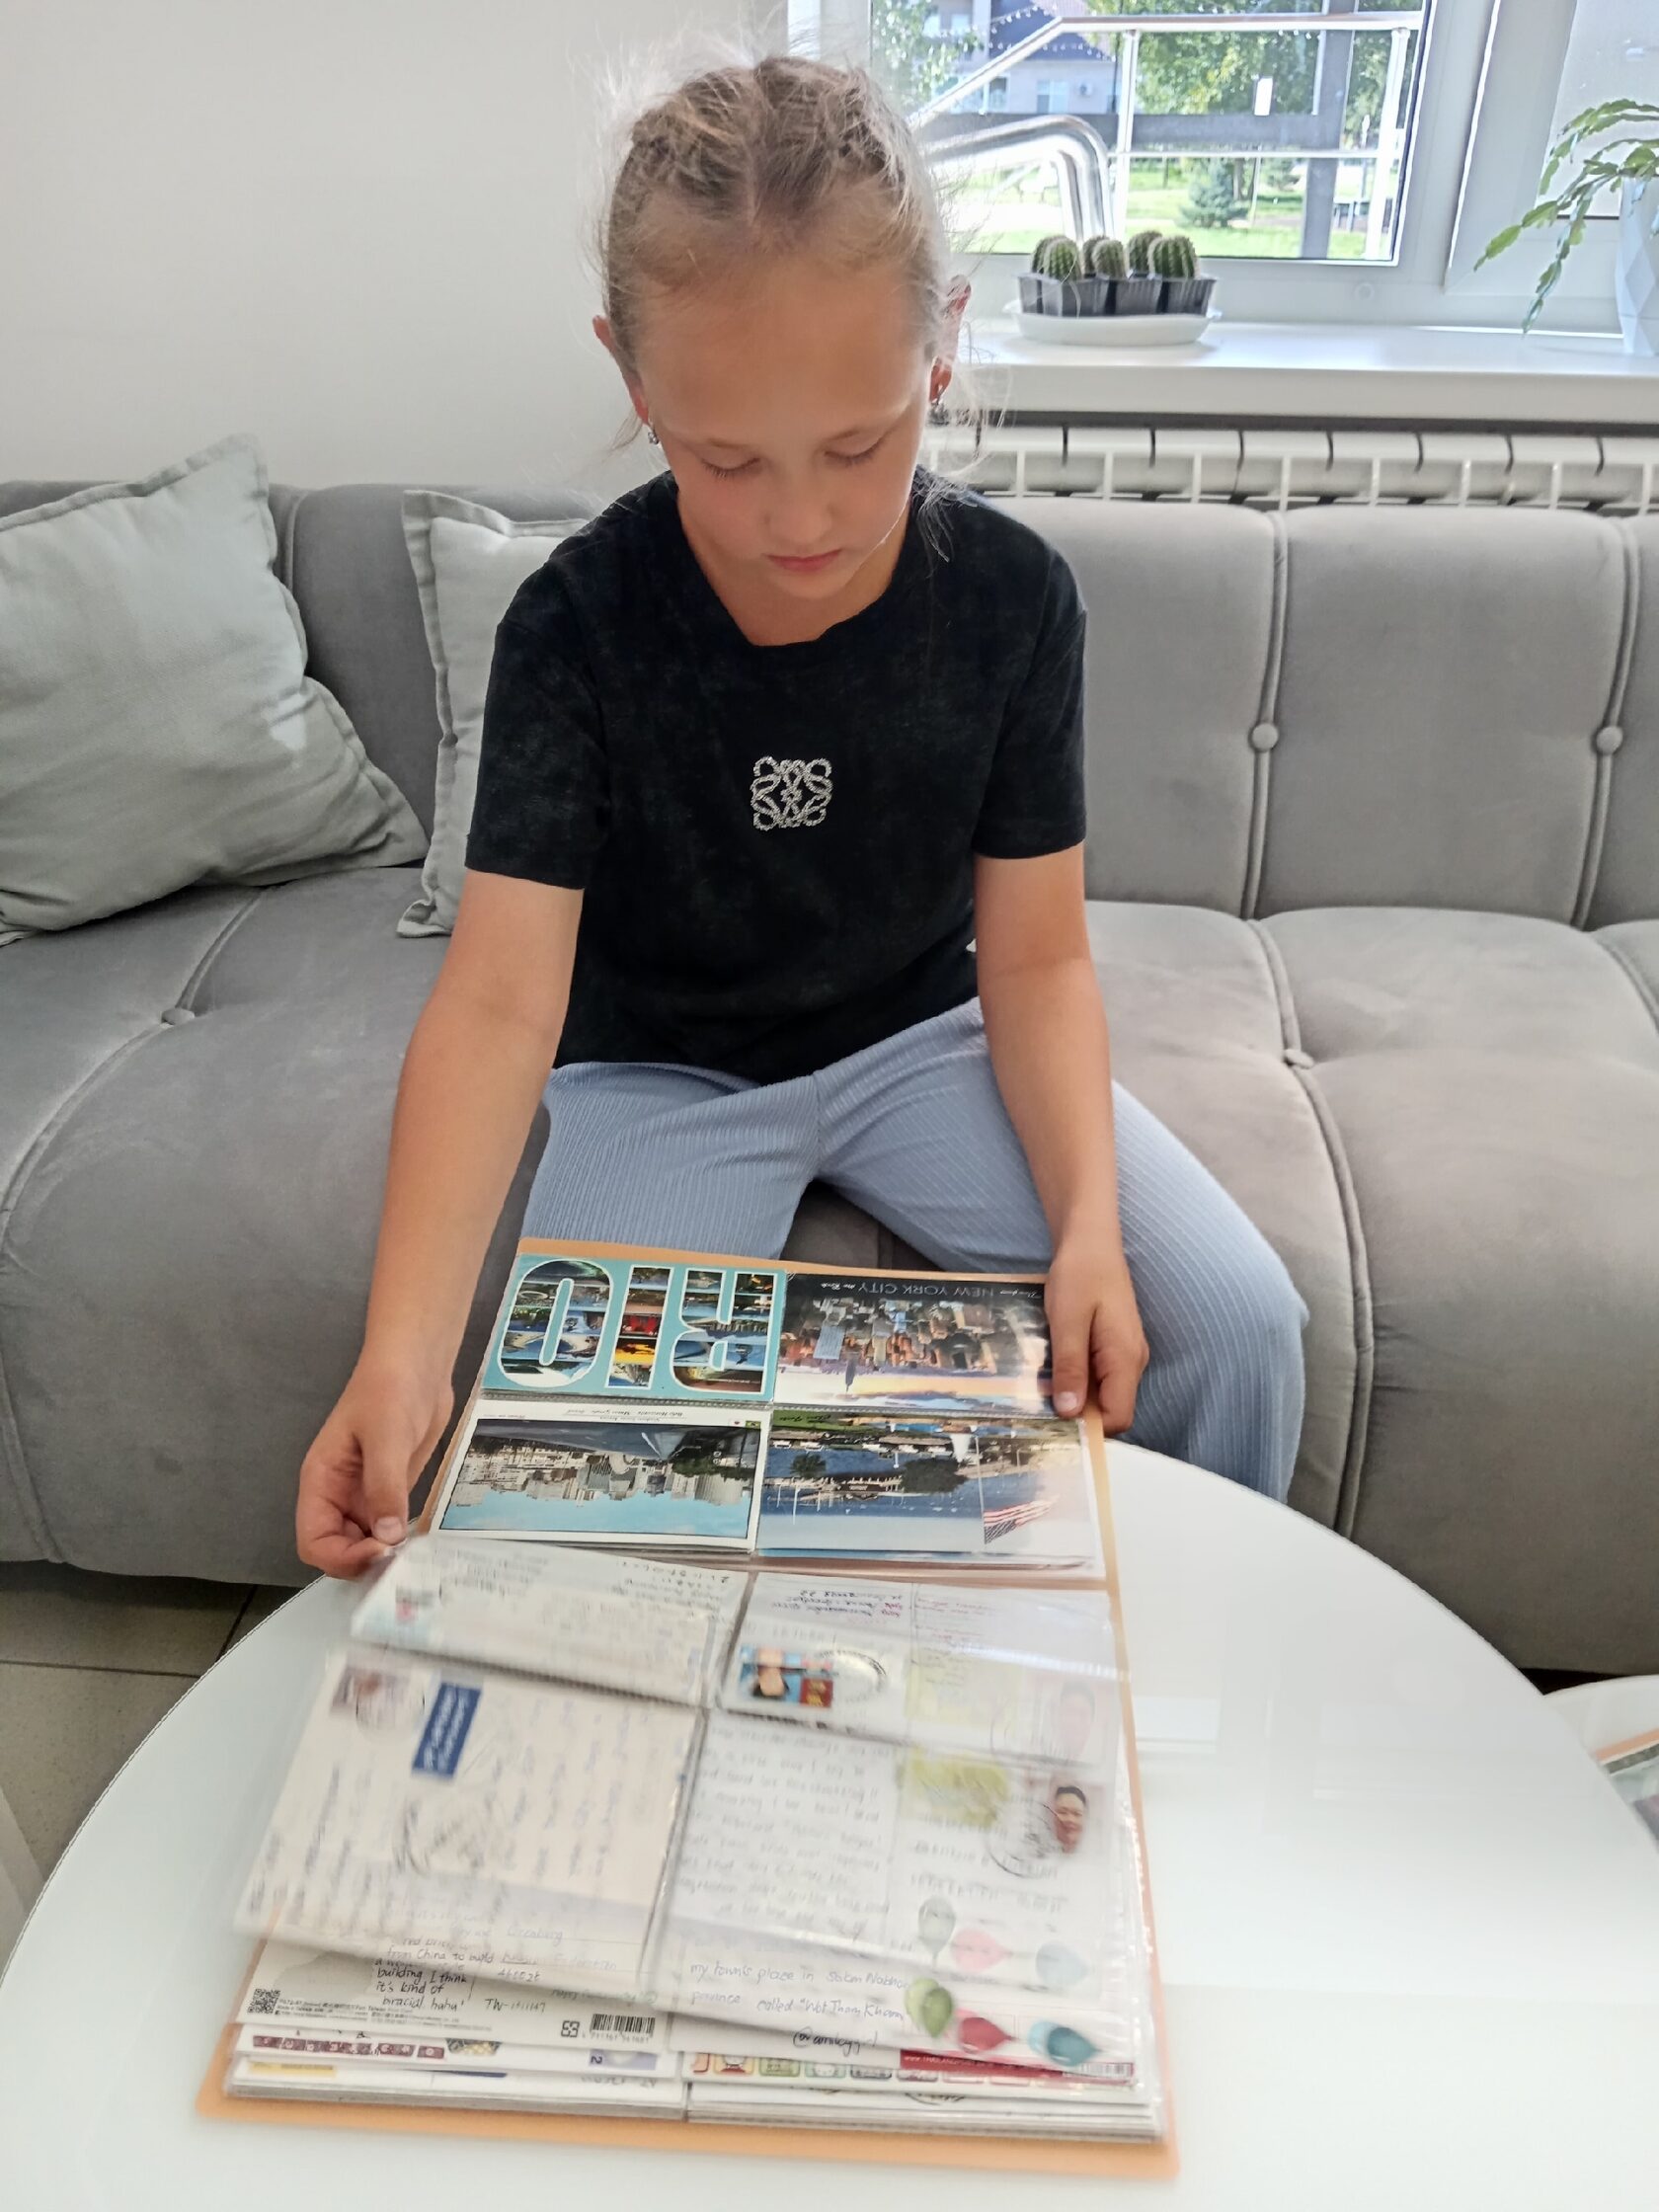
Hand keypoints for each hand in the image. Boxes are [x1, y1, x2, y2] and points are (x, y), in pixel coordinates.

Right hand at [296, 1357, 453, 1577]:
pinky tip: (421, 1543)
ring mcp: (364, 1494)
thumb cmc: (390, 1389)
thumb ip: (384, 1486)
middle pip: (337, 1549)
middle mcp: (338, 1494)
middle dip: (362, 1563)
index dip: (340, 1558)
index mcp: (321, 1481)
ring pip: (363, 1543)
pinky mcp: (390, 1490)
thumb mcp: (386, 1436)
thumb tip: (387, 1538)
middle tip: (401, 1563)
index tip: (378, 1554)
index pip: (313, 1541)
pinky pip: (387, 1529)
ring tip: (414, 1559)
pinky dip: (399, 1541)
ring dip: (383, 1556)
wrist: (417, 1362)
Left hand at [1045, 1239, 1148, 1434]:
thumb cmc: (1080, 1274)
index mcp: (1125, 1358)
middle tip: (1038, 1410)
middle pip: (1111, 1408)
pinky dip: (1076, 1379)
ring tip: (1040, 1390)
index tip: (1053, 1426)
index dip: (1089, 1428)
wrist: (1091, 1239)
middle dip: (1078, 1415)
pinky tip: (1051, 1369)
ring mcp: (1124, 1353)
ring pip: (1103, 1393)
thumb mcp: (1067, 1321)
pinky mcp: (1113, 1345)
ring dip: (1074, 1395)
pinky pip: (1098, 1375)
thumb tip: (1069, 1413)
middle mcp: (1132, 1361)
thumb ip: (1070, 1368)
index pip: (1119, 1417)